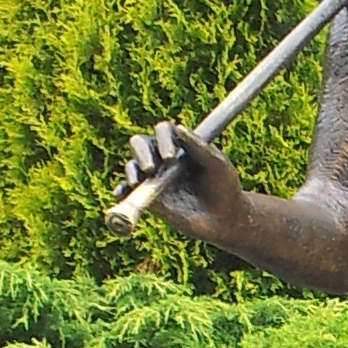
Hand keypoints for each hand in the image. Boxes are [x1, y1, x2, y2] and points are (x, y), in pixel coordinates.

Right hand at [119, 121, 243, 242]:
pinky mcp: (149, 199)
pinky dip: (121, 192)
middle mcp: (163, 158)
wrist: (226, 219)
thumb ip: (199, 147)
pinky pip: (128, 192)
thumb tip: (179, 128)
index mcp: (180, 144)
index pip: (164, 131)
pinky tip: (121, 194)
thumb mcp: (217, 164)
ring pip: (132, 166)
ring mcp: (154, 178)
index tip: (171, 156)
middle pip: (141, 143)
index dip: (163, 139)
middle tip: (151, 168)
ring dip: (131, 172)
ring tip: (136, 182)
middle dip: (142, 152)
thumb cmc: (225, 187)